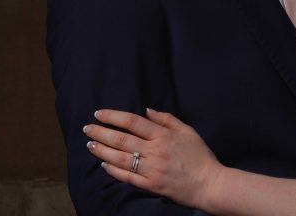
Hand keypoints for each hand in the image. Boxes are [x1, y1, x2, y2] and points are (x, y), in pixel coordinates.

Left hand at [83, 108, 222, 209]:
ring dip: (102, 150)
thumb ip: (167, 119)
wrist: (209, 183)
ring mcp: (151, 169)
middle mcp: (155, 151)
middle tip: (87, 128)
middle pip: (121, 139)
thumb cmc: (200, 156)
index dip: (113, 116)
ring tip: (90, 144)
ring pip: (120, 158)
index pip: (132, 122)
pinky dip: (113, 170)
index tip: (100, 113)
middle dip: (101, 132)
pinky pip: (127, 176)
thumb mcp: (188, 131)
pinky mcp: (150, 185)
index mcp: (163, 135)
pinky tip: (103, 164)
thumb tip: (147, 110)